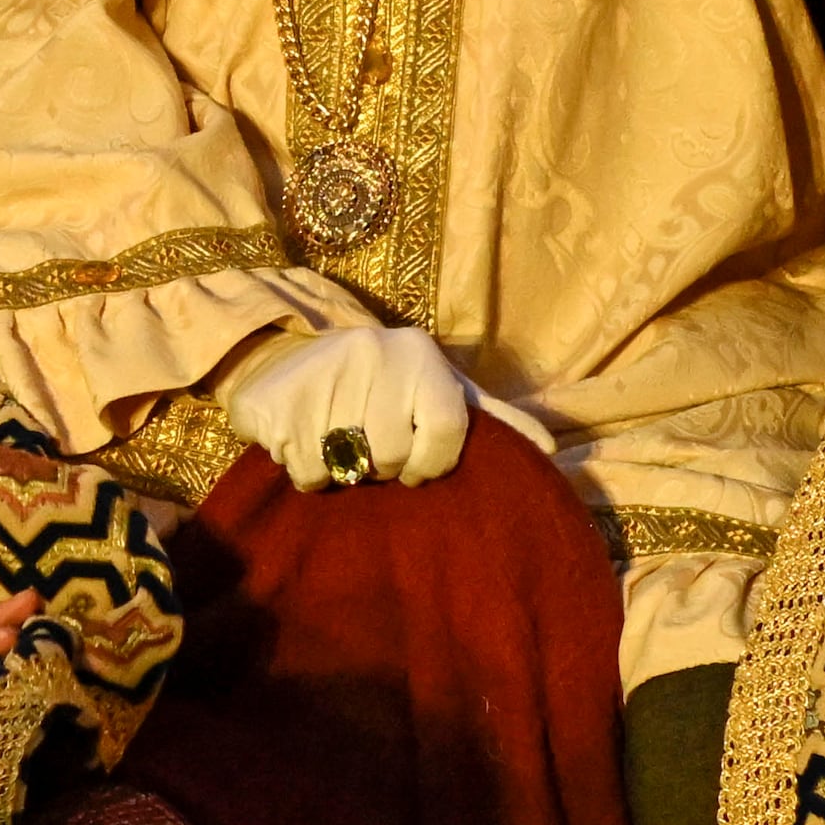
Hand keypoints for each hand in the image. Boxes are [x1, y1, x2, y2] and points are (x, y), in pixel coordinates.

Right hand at [224, 326, 477, 492]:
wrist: (289, 356)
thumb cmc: (381, 386)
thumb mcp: (438, 388)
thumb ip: (492, 417)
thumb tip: (545, 448)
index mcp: (418, 353)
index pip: (446, 429)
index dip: (431, 463)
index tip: (414, 467)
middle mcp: (374, 353)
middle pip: (391, 454)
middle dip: (381, 467)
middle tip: (369, 448)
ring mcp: (323, 372)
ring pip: (345, 467)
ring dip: (342, 471)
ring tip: (338, 442)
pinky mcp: (279, 400)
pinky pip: (306, 470)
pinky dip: (308, 472)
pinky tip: (307, 442)